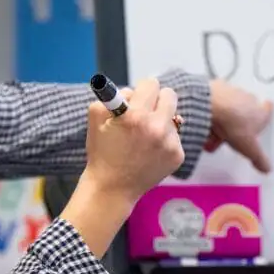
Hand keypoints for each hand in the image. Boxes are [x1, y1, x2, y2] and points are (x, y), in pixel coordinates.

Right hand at [82, 77, 185, 204]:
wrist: (112, 189)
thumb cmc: (102, 152)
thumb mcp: (96, 118)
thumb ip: (112, 96)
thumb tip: (132, 91)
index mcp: (135, 116)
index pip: (151, 84)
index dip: (142, 89)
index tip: (139, 97)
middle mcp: (157, 127)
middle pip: (170, 95)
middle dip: (157, 100)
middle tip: (147, 110)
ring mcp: (170, 143)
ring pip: (173, 117)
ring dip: (160, 122)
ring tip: (144, 138)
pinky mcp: (178, 155)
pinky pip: (175, 136)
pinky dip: (164, 141)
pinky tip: (150, 152)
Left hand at [206, 79, 273, 172]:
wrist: (212, 106)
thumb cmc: (233, 123)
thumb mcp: (248, 147)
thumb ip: (258, 158)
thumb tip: (267, 167)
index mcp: (260, 112)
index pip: (268, 110)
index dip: (266, 113)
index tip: (263, 114)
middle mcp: (248, 100)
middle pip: (247, 110)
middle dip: (239, 123)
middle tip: (230, 136)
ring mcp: (232, 93)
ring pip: (230, 107)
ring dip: (224, 119)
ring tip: (213, 134)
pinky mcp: (216, 89)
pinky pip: (216, 101)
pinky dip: (212, 111)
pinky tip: (204, 122)